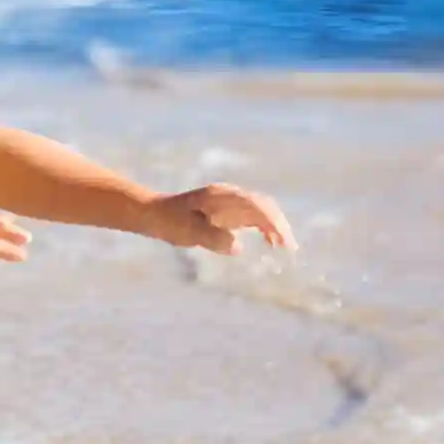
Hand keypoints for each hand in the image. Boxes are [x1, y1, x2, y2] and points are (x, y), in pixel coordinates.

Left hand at [145, 183, 296, 254]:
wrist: (154, 214)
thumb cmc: (169, 222)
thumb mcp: (187, 231)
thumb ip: (211, 237)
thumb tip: (237, 246)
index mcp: (220, 196)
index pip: (254, 205)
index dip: (271, 222)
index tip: (280, 240)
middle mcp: (229, 195)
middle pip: (263, 205)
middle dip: (279, 224)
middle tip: (289, 247)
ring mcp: (229, 202)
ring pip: (262, 211)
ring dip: (275, 227)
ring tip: (284, 247)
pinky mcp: (228, 211)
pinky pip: (253, 217)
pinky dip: (265, 228)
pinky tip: (270, 243)